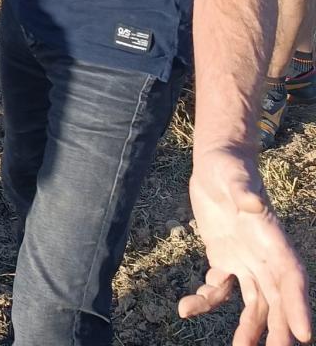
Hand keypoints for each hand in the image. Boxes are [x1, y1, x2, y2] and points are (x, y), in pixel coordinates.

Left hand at [180, 149, 310, 344]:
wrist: (214, 164)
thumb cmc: (229, 167)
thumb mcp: (234, 175)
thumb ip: (243, 190)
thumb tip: (252, 202)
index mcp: (274, 239)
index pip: (293, 278)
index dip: (299, 306)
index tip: (304, 334)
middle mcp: (264, 256)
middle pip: (277, 300)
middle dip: (279, 330)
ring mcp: (246, 261)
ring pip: (254, 304)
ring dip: (248, 329)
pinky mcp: (224, 259)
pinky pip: (220, 288)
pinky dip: (207, 300)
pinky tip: (188, 307)